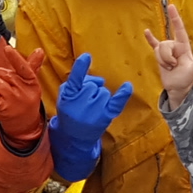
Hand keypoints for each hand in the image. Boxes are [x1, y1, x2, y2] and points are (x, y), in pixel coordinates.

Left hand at [0, 47, 49, 144]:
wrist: (26, 127)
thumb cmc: (26, 101)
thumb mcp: (31, 85)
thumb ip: (32, 66)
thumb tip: (39, 50)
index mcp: (32, 83)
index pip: (24, 68)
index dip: (15, 58)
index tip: (7, 48)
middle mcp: (25, 92)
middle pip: (7, 75)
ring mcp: (15, 102)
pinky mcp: (4, 110)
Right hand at [48, 52, 135, 182]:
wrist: (74, 136)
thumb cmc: (70, 110)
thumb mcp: (64, 95)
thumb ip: (78, 81)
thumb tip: (100, 80)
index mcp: (67, 98)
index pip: (75, 80)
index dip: (80, 68)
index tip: (86, 56)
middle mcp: (81, 105)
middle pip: (93, 84)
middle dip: (90, 88)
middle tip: (83, 101)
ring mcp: (95, 112)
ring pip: (104, 91)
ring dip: (99, 96)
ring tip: (91, 108)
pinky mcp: (106, 117)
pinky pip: (117, 102)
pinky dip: (123, 94)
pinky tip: (128, 85)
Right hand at [146, 3, 192, 102]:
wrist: (177, 88)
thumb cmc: (186, 79)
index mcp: (184, 47)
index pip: (179, 30)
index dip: (175, 18)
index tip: (171, 6)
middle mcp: (175, 46)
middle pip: (165, 45)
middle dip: (166, 58)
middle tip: (173, 66)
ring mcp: (167, 50)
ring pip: (158, 50)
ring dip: (162, 61)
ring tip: (169, 68)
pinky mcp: (159, 55)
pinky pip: (153, 45)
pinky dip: (150, 39)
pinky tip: (146, 32)